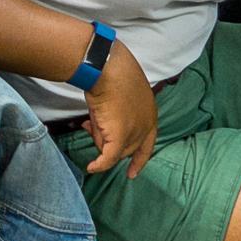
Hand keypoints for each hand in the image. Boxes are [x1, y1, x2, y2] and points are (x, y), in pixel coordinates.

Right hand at [81, 38, 154, 177]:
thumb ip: (119, 116)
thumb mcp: (122, 97)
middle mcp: (146, 126)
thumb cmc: (113, 73)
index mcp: (150, 115)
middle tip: (90, 127)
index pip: (147, 144)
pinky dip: (99, 164)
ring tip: (89, 121)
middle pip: (126, 148)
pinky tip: (91, 166)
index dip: (139, 159)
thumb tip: (104, 133)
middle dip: (107, 142)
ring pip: (114, 150)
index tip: (132, 172)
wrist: (107, 68)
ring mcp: (134, 132)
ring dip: (98, 140)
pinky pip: (108, 158)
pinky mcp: (120, 137)